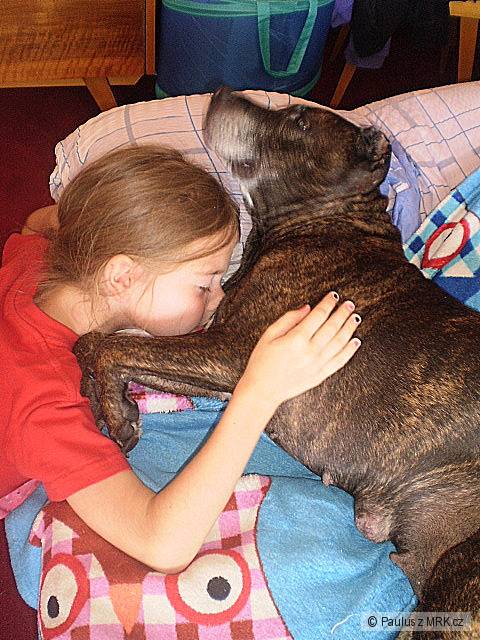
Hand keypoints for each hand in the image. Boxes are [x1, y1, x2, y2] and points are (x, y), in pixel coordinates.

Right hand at [237, 292, 360, 407]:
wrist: (262, 390)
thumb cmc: (261, 362)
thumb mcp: (269, 335)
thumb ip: (289, 319)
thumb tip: (307, 308)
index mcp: (296, 339)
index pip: (318, 315)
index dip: (328, 303)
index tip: (334, 296)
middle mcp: (310, 351)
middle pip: (333, 326)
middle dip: (343, 313)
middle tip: (350, 304)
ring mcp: (317, 364)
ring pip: (340, 342)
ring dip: (349, 328)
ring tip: (355, 318)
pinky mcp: (321, 375)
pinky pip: (340, 360)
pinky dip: (350, 350)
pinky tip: (355, 341)